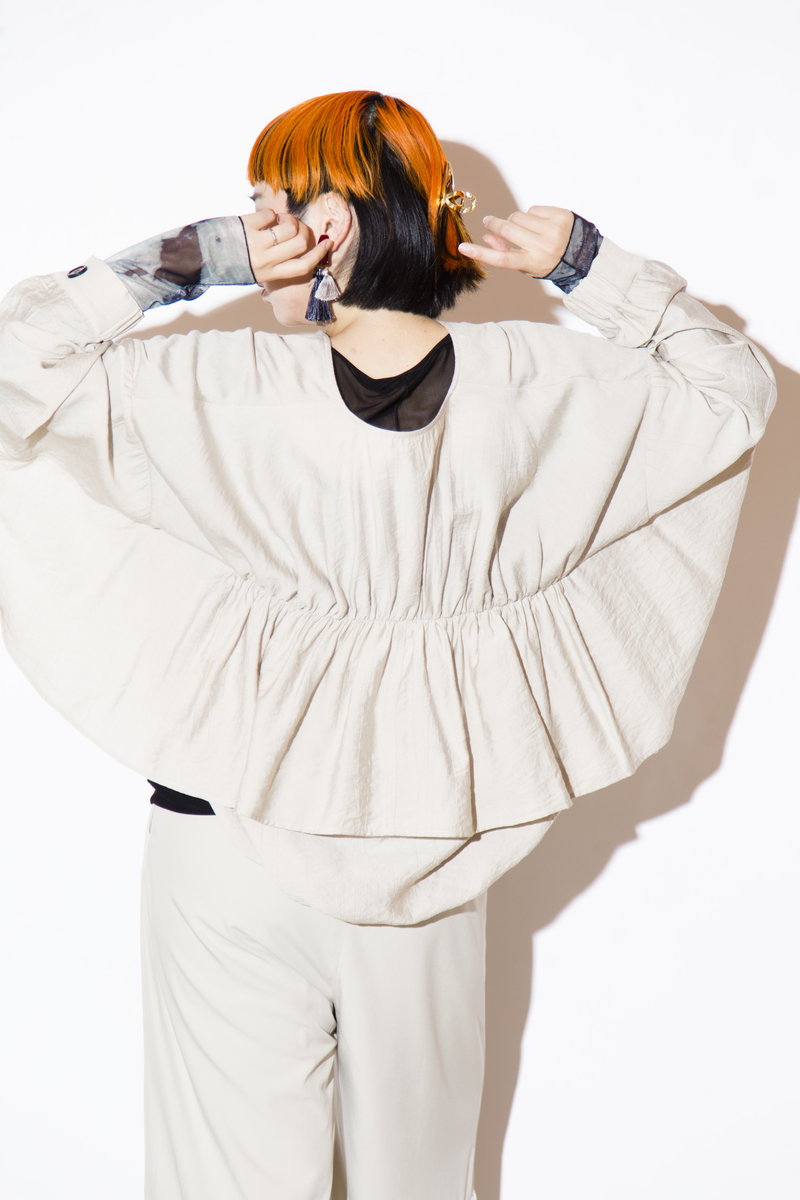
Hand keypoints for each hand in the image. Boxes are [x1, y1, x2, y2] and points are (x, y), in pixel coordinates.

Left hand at [240, 208, 330, 284]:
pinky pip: (269, 216)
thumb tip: (301, 245)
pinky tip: (261, 219)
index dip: (319, 254)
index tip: (328, 243)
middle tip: (292, 226)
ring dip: (287, 219)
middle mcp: (265, 261)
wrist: (205, 256)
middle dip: (301, 230)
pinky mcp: (247, 228)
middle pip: (300, 243)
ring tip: (277, 221)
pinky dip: (269, 214)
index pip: (303, 266)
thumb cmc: (235, 262)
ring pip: (288, 227)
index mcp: (271, 274)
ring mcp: (256, 244)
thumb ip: (277, 263)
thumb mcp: (258, 271)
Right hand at [459, 206, 574, 277]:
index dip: (480, 253)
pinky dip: (532, 215)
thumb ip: (506, 252)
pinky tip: (540, 223)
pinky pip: (533, 209)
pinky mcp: (559, 216)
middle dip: (495, 223)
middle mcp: (543, 246)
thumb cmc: (548, 260)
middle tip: (489, 221)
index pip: (502, 259)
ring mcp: (552, 230)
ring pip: (518, 216)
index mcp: (532, 263)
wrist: (580, 254)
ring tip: (526, 228)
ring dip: (516, 220)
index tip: (463, 248)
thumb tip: (487, 237)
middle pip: (507, 230)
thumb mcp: (527, 264)